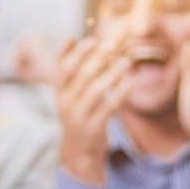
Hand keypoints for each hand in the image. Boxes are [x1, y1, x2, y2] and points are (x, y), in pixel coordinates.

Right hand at [53, 35, 131, 186]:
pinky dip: (119, 93)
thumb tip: (71, 38)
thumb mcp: (68, 92)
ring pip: (95, 91)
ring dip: (111, 73)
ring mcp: (78, 117)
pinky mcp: (93, 129)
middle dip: (98, 57)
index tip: (91, 39)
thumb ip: (71, 69)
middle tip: (114, 42)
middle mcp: (65, 103)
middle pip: (81, 76)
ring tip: (126, 60)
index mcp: (59, 92)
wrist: (78, 150)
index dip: (74, 53)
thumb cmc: (78, 112)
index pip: (62, 68)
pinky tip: (130, 81)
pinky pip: (108, 108)